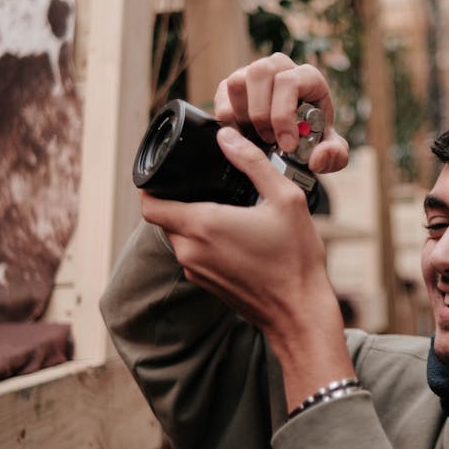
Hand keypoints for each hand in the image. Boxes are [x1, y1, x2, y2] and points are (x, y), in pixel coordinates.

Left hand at [140, 129, 354, 403]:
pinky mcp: (205, 285)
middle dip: (177, 200)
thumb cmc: (295, 258)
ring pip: (177, 237)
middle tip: (205, 187)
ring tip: (224, 210)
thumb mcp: (284, 199)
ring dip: (191, 223)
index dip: (151, 186)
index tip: (169, 174)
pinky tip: (234, 236)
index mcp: (203, 225)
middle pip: (163, 218)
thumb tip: (227, 136)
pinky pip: (192, 255)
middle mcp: (190, 250)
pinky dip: (203, 243)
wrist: (299, 313)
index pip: (149, 204)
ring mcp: (195, 271)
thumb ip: (252, 163)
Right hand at [214, 52, 348, 174]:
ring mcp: (255, 73)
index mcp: (307, 77)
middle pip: (260, 72)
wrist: (296, 136)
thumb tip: (317, 158)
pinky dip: (228, 117)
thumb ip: (334, 155)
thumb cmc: (314, 136)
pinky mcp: (235, 84)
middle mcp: (280, 68)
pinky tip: (242, 133)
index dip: (283, 115)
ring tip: (256, 137)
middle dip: (261, 114)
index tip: (287, 145)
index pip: (289, 82)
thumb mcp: (331, 149)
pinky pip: (222, 92)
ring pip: (237, 81)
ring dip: (243, 115)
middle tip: (269, 141)